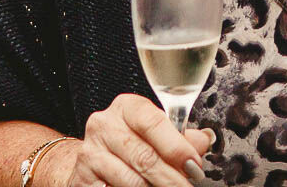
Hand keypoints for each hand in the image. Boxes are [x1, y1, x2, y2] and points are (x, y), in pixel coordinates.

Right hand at [66, 93, 211, 186]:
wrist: (93, 159)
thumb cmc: (129, 142)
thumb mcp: (154, 133)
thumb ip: (179, 137)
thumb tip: (204, 141)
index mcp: (127, 107)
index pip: (153, 123)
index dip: (177, 147)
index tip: (194, 166)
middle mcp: (105, 124)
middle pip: (145, 156)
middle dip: (171, 178)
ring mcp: (91, 151)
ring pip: (132, 180)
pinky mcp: (82, 177)